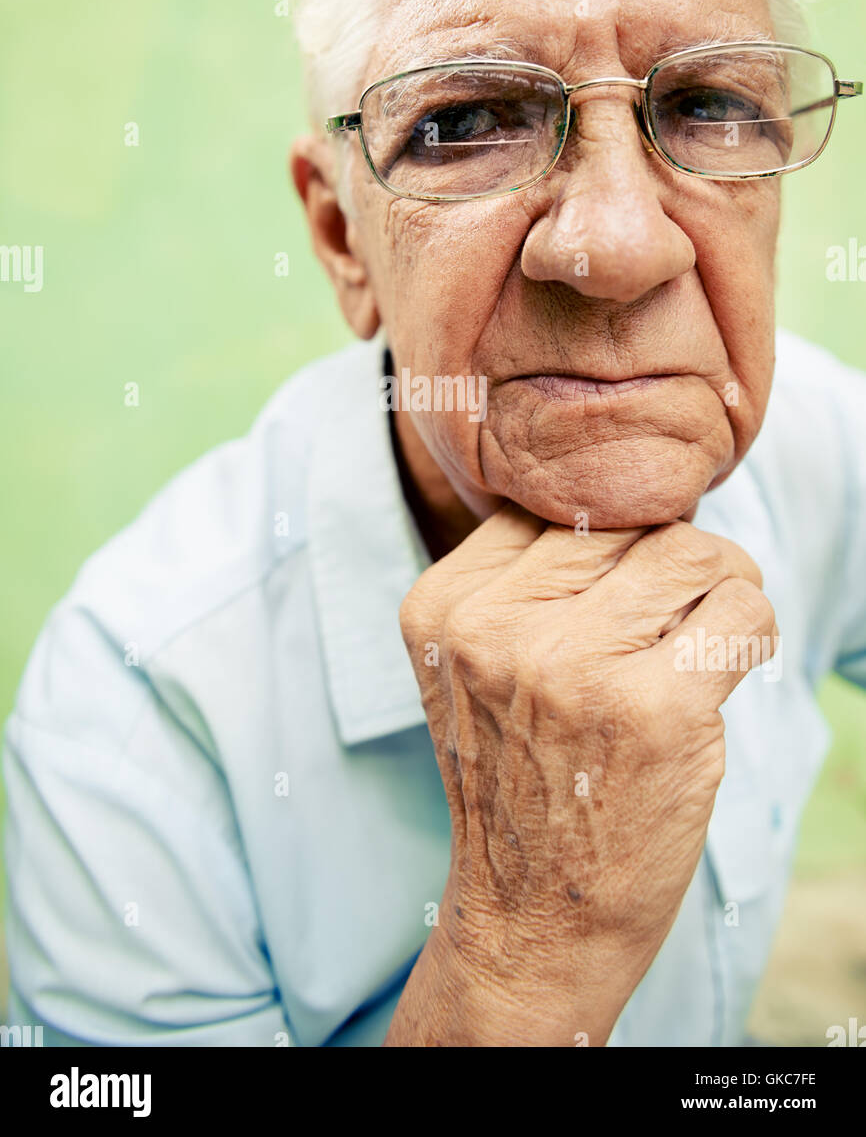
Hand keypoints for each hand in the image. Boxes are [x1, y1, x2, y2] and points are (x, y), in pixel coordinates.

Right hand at [388, 506, 775, 1045]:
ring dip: (721, 585)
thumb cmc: (517, 782)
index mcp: (443, 608)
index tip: (622, 585)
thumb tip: (634, 498)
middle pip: (626, 520)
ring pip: (692, 552)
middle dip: (670, 557)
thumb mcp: (470, 671)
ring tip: (705, 634)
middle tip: (680, 608)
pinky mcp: (657, 710)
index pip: (550, 504)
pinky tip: (728, 668)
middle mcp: (497, 628)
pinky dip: (753, 628)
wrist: (530, 920)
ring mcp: (574, 667)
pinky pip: (742, 610)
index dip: (606, 536)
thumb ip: (522, 585)